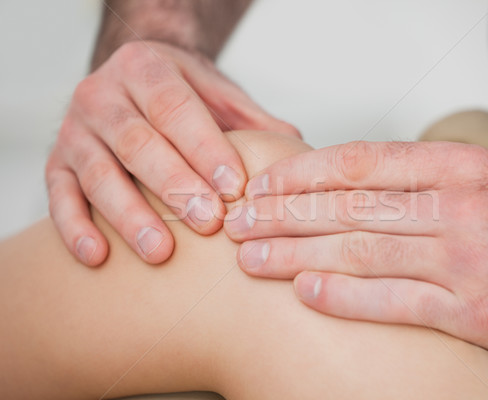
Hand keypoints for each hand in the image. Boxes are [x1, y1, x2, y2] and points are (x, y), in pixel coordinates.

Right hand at [46, 40, 299, 265]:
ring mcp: (75, 130)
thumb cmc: (179, 95)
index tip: (235, 188)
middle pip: (137, 142)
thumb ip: (251, 119)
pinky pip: (59, 196)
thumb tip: (296, 150)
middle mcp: (103, 94)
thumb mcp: (216, 92)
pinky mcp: (56, 163)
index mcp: (146, 68)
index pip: (176, 109)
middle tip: (209, 222)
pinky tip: (98, 256)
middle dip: (174, 185)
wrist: (127, 80)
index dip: (205, 149)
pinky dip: (74, 227)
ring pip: (98, 173)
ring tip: (160, 250)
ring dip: (129, 214)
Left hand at [224, 141, 487, 361]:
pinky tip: (304, 291)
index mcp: (453, 166)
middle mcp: (456, 206)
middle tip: (238, 222)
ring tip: (252, 258)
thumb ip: (411, 181)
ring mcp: (466, 259)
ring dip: (297, 254)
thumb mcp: (473, 178)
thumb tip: (336, 186)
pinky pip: (396, 301)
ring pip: (362, 252)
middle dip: (284, 215)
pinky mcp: (475, 310)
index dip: (301, 174)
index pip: (358, 163)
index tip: (261, 186)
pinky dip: (344, 297)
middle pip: (349, 207)